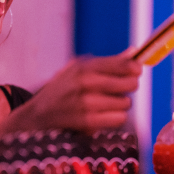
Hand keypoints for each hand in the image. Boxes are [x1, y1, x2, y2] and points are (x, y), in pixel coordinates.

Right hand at [20, 52, 142, 132]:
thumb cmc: (61, 91)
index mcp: (86, 66)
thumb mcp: (78, 70)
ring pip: (126, 103)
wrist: (38, 115)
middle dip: (128, 87)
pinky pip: (119, 118)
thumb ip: (108, 63)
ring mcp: (87, 102)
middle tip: (119, 90)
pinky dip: (114, 118)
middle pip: (130, 83)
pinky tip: (103, 116)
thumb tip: (134, 52)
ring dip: (120, 105)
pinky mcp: (88, 121)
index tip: (136, 72)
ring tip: (106, 104)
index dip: (135, 68)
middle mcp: (87, 82)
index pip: (124, 64)